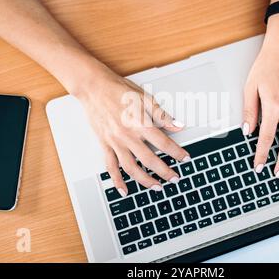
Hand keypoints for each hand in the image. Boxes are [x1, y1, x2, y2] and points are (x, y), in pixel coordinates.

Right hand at [74, 61, 189, 196]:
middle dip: (165, 172)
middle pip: (150, 160)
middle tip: (175, 178)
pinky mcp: (105, 145)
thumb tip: (178, 125)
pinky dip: (117, 180)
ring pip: (131, 168)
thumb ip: (162, 115)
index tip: (185, 159)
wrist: (93, 88)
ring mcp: (116, 142)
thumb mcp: (144, 98)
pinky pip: (111, 166)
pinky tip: (124, 190)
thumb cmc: (118, 90)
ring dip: (145, 180)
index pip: (164, 143)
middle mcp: (128, 136)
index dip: (177, 153)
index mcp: (140, 124)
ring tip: (156, 187)